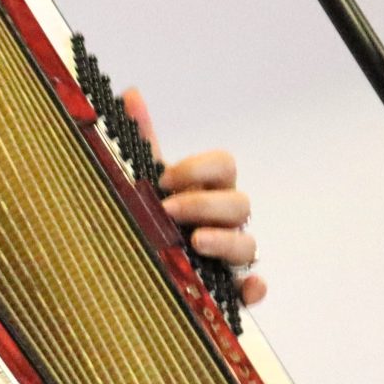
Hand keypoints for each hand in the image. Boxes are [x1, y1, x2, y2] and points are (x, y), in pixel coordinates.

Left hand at [122, 90, 266, 307]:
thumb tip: (130, 94)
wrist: (135, 257)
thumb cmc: (148, 212)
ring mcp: (229, 254)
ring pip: (247, 244)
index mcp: (208, 186)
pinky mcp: (228, 289)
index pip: (223, 165)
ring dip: (225, 241)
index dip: (199, 169)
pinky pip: (252, 290)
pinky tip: (245, 289)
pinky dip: (253, 289)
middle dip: (205, 204)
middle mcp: (224, 218)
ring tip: (195, 243)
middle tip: (167, 209)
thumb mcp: (142, 177)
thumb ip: (141, 139)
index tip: (163, 179)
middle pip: (239, 203)